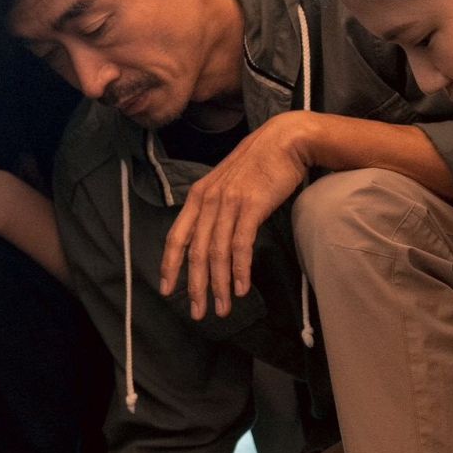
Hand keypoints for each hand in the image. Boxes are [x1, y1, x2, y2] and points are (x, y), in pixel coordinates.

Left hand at [159, 112, 310, 318]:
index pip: (176, 237)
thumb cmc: (258, 164)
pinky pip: (241, 245)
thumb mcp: (227, 184)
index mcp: (198, 196)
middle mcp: (208, 200)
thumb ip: (214, 207)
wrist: (285, 140)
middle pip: (196, 252)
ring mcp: (229, 203)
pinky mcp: (251, 206)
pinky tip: (240, 288)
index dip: (170, 266)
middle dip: (195, 286)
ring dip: (218, 285)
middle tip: (197, 312)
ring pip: (217, 253)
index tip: (168, 290)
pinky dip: (239, 270)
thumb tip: (209, 236)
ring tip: (222, 308)